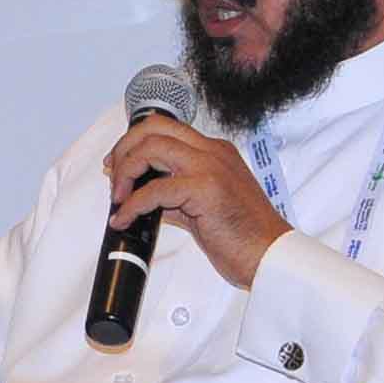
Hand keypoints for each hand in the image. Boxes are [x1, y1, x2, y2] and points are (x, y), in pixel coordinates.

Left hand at [102, 117, 289, 288]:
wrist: (269, 254)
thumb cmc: (241, 235)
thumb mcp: (200, 206)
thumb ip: (171, 194)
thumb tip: (137, 193)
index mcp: (214, 151)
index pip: (164, 128)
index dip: (132, 143)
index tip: (116, 165)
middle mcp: (212, 152)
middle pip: (154, 128)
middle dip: (124, 149)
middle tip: (113, 178)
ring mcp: (210, 167)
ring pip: (151, 148)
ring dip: (125, 172)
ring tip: (118, 198)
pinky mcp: (206, 189)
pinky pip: (154, 189)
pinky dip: (132, 205)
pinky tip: (124, 219)